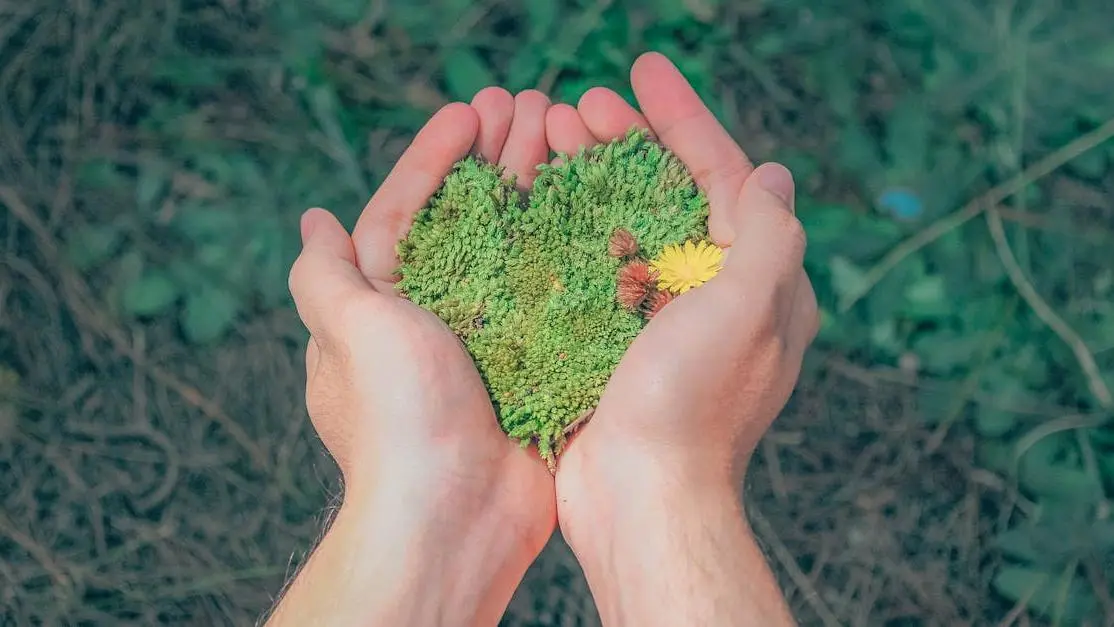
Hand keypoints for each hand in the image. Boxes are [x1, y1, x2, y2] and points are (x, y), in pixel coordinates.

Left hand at [270, 92, 555, 625]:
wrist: (456, 516)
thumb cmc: (398, 419)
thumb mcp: (349, 332)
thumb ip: (325, 276)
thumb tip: (313, 222)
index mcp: (383, 308)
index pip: (405, 213)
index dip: (436, 158)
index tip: (471, 112)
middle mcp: (434, 322)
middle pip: (467, 222)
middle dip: (495, 163)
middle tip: (533, 109)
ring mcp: (488, 344)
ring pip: (516, 251)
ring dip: (537, 193)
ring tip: (567, 140)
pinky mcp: (535, 367)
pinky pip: (554, 297)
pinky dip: (572, 253)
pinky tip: (597, 212)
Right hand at [547, 53, 817, 624]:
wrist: (639, 499)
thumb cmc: (693, 406)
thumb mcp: (747, 310)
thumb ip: (767, 235)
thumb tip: (773, 174)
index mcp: (757, 282)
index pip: (725, 176)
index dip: (685, 118)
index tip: (642, 69)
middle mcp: (714, 295)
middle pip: (670, 194)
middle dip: (627, 142)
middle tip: (577, 105)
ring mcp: (662, 320)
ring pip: (627, 226)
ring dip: (590, 178)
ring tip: (547, 137)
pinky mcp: (616, 343)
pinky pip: (595, 269)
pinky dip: (570, 231)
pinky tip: (537, 204)